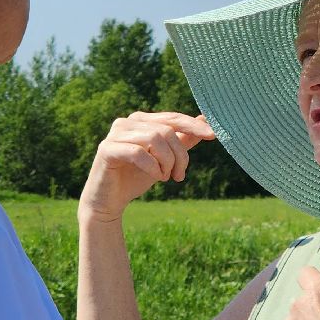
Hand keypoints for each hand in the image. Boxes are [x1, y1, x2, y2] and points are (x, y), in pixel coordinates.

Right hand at [79, 111, 213, 224]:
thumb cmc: (137, 177)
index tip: (213, 136)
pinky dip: (153, 167)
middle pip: (166, 130)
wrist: (109, 201)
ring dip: (166, 162)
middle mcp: (127, 122)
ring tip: (165, 177)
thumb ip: (182, 140)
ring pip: (154, 138)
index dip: (193, 126)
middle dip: (179, 155)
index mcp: (141, 120)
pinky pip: (138, 153)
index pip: (173, 118)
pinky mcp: (106, 149)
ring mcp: (115, 134)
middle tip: (179, 176)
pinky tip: (156, 177)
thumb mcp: (165, 159)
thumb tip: (205, 119)